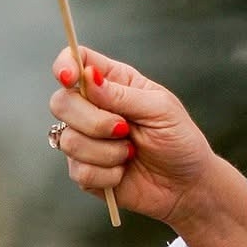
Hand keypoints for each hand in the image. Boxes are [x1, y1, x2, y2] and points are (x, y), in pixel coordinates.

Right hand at [49, 46, 219, 228]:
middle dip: (93, 120)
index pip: (76, 61)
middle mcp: (93, 108)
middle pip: (61, 102)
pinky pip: (78, 170)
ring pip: (68, 139)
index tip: (69, 78)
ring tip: (132, 153)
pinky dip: (107, 174)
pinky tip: (124, 172)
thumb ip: (122, 94)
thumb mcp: (160, 110)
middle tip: (125, 129)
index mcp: (114, 82)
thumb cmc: (179, 140)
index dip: (65, 65)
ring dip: (107, 151)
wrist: (185, 185)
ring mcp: (85, 139)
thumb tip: (86, 75)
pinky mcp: (84, 170)